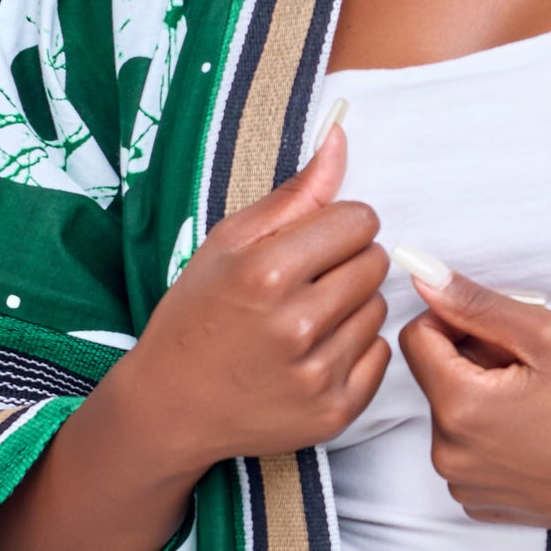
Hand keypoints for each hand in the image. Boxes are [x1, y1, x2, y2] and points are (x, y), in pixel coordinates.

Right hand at [129, 122, 390, 474]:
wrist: (170, 406)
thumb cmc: (196, 315)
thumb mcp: (228, 244)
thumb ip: (294, 194)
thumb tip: (340, 138)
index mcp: (266, 273)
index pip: (358, 221)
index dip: (338, 226)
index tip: (314, 242)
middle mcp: (296, 325)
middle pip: (375, 263)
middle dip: (347, 264)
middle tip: (307, 283)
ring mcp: (318, 373)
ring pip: (378, 309)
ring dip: (351, 308)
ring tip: (305, 320)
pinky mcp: (334, 411)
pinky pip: (380, 355)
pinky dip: (354, 350)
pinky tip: (314, 353)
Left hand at [395, 264, 550, 529]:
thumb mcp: (548, 335)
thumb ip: (478, 303)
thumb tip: (422, 274)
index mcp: (459, 407)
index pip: (418, 337)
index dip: (458, 319)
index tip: (504, 329)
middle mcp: (449, 454)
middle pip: (438, 379)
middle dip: (477, 361)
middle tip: (536, 367)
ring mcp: (466, 485)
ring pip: (454, 417)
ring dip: (486, 399)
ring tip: (543, 403)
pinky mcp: (486, 505)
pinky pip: (470, 455)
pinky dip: (494, 438)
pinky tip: (541, 436)